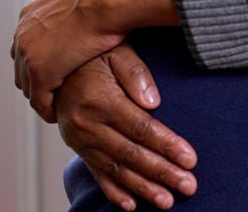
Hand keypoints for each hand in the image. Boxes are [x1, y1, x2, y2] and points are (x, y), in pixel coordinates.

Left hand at [12, 0, 178, 120]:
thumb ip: (78, 10)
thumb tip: (93, 10)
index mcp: (32, 13)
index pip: (26, 44)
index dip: (39, 59)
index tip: (55, 68)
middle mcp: (24, 32)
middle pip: (22, 65)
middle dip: (35, 79)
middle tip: (52, 91)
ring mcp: (29, 52)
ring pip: (28, 84)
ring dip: (41, 95)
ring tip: (57, 104)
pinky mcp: (41, 71)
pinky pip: (39, 99)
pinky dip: (47, 108)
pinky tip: (58, 113)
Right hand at [57, 44, 196, 209]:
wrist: (56, 61)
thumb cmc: (95, 53)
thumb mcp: (116, 51)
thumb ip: (135, 74)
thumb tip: (154, 102)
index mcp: (100, 102)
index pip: (141, 129)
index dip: (167, 145)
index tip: (190, 159)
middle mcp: (87, 125)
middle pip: (131, 154)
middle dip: (162, 172)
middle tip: (188, 186)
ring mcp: (80, 140)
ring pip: (116, 168)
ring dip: (142, 187)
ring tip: (166, 201)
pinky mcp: (77, 147)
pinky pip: (97, 172)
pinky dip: (114, 191)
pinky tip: (131, 205)